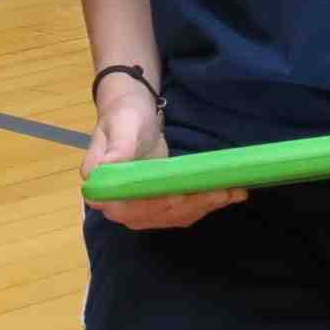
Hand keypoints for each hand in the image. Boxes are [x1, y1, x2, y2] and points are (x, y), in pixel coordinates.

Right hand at [82, 83, 245, 230]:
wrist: (133, 114)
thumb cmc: (124, 117)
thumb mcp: (120, 128)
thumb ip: (115, 152)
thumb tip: (97, 179)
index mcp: (103, 192)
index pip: (132, 209)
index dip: (158, 204)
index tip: (183, 194)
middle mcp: (120, 208)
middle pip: (159, 214)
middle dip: (192, 204)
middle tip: (222, 190)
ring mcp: (141, 210)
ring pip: (175, 215)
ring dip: (205, 206)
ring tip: (232, 193)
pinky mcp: (159, 206)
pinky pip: (183, 211)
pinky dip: (206, 204)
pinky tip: (227, 195)